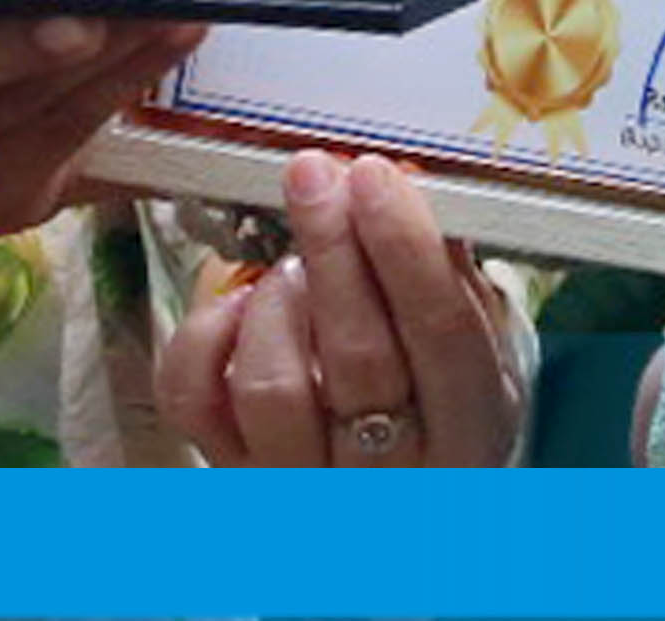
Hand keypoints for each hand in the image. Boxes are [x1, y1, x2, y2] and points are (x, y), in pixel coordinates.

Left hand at [162, 152, 527, 465]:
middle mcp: (392, 475)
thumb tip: (403, 184)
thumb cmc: (428, 407)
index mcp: (467, 434)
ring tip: (290, 266)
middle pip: (361, 358)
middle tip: (314, 177)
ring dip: (278, 300)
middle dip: (332, 250)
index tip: (375, 177)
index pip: (444, 336)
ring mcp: (304, 481)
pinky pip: (196, 399)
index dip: (407, 248)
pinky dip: (208, 335)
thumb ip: (446, 277)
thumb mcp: (468, 355)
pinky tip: (240, 307)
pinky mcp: (231, 472)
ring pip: (274, 387)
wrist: (386, 488)